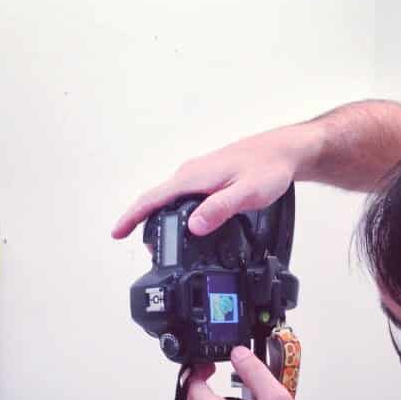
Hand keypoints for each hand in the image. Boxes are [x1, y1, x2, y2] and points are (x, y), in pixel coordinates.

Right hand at [112, 124, 319, 238]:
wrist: (284, 151)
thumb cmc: (268, 168)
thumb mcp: (247, 193)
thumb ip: (220, 209)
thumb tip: (194, 225)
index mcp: (193, 178)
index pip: (152, 199)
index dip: (131, 217)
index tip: (116, 232)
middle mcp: (190, 174)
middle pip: (156, 200)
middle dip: (142, 223)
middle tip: (143, 248)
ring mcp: (198, 175)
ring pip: (169, 199)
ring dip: (159, 218)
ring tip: (159, 241)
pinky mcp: (207, 178)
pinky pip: (182, 196)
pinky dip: (175, 211)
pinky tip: (183, 224)